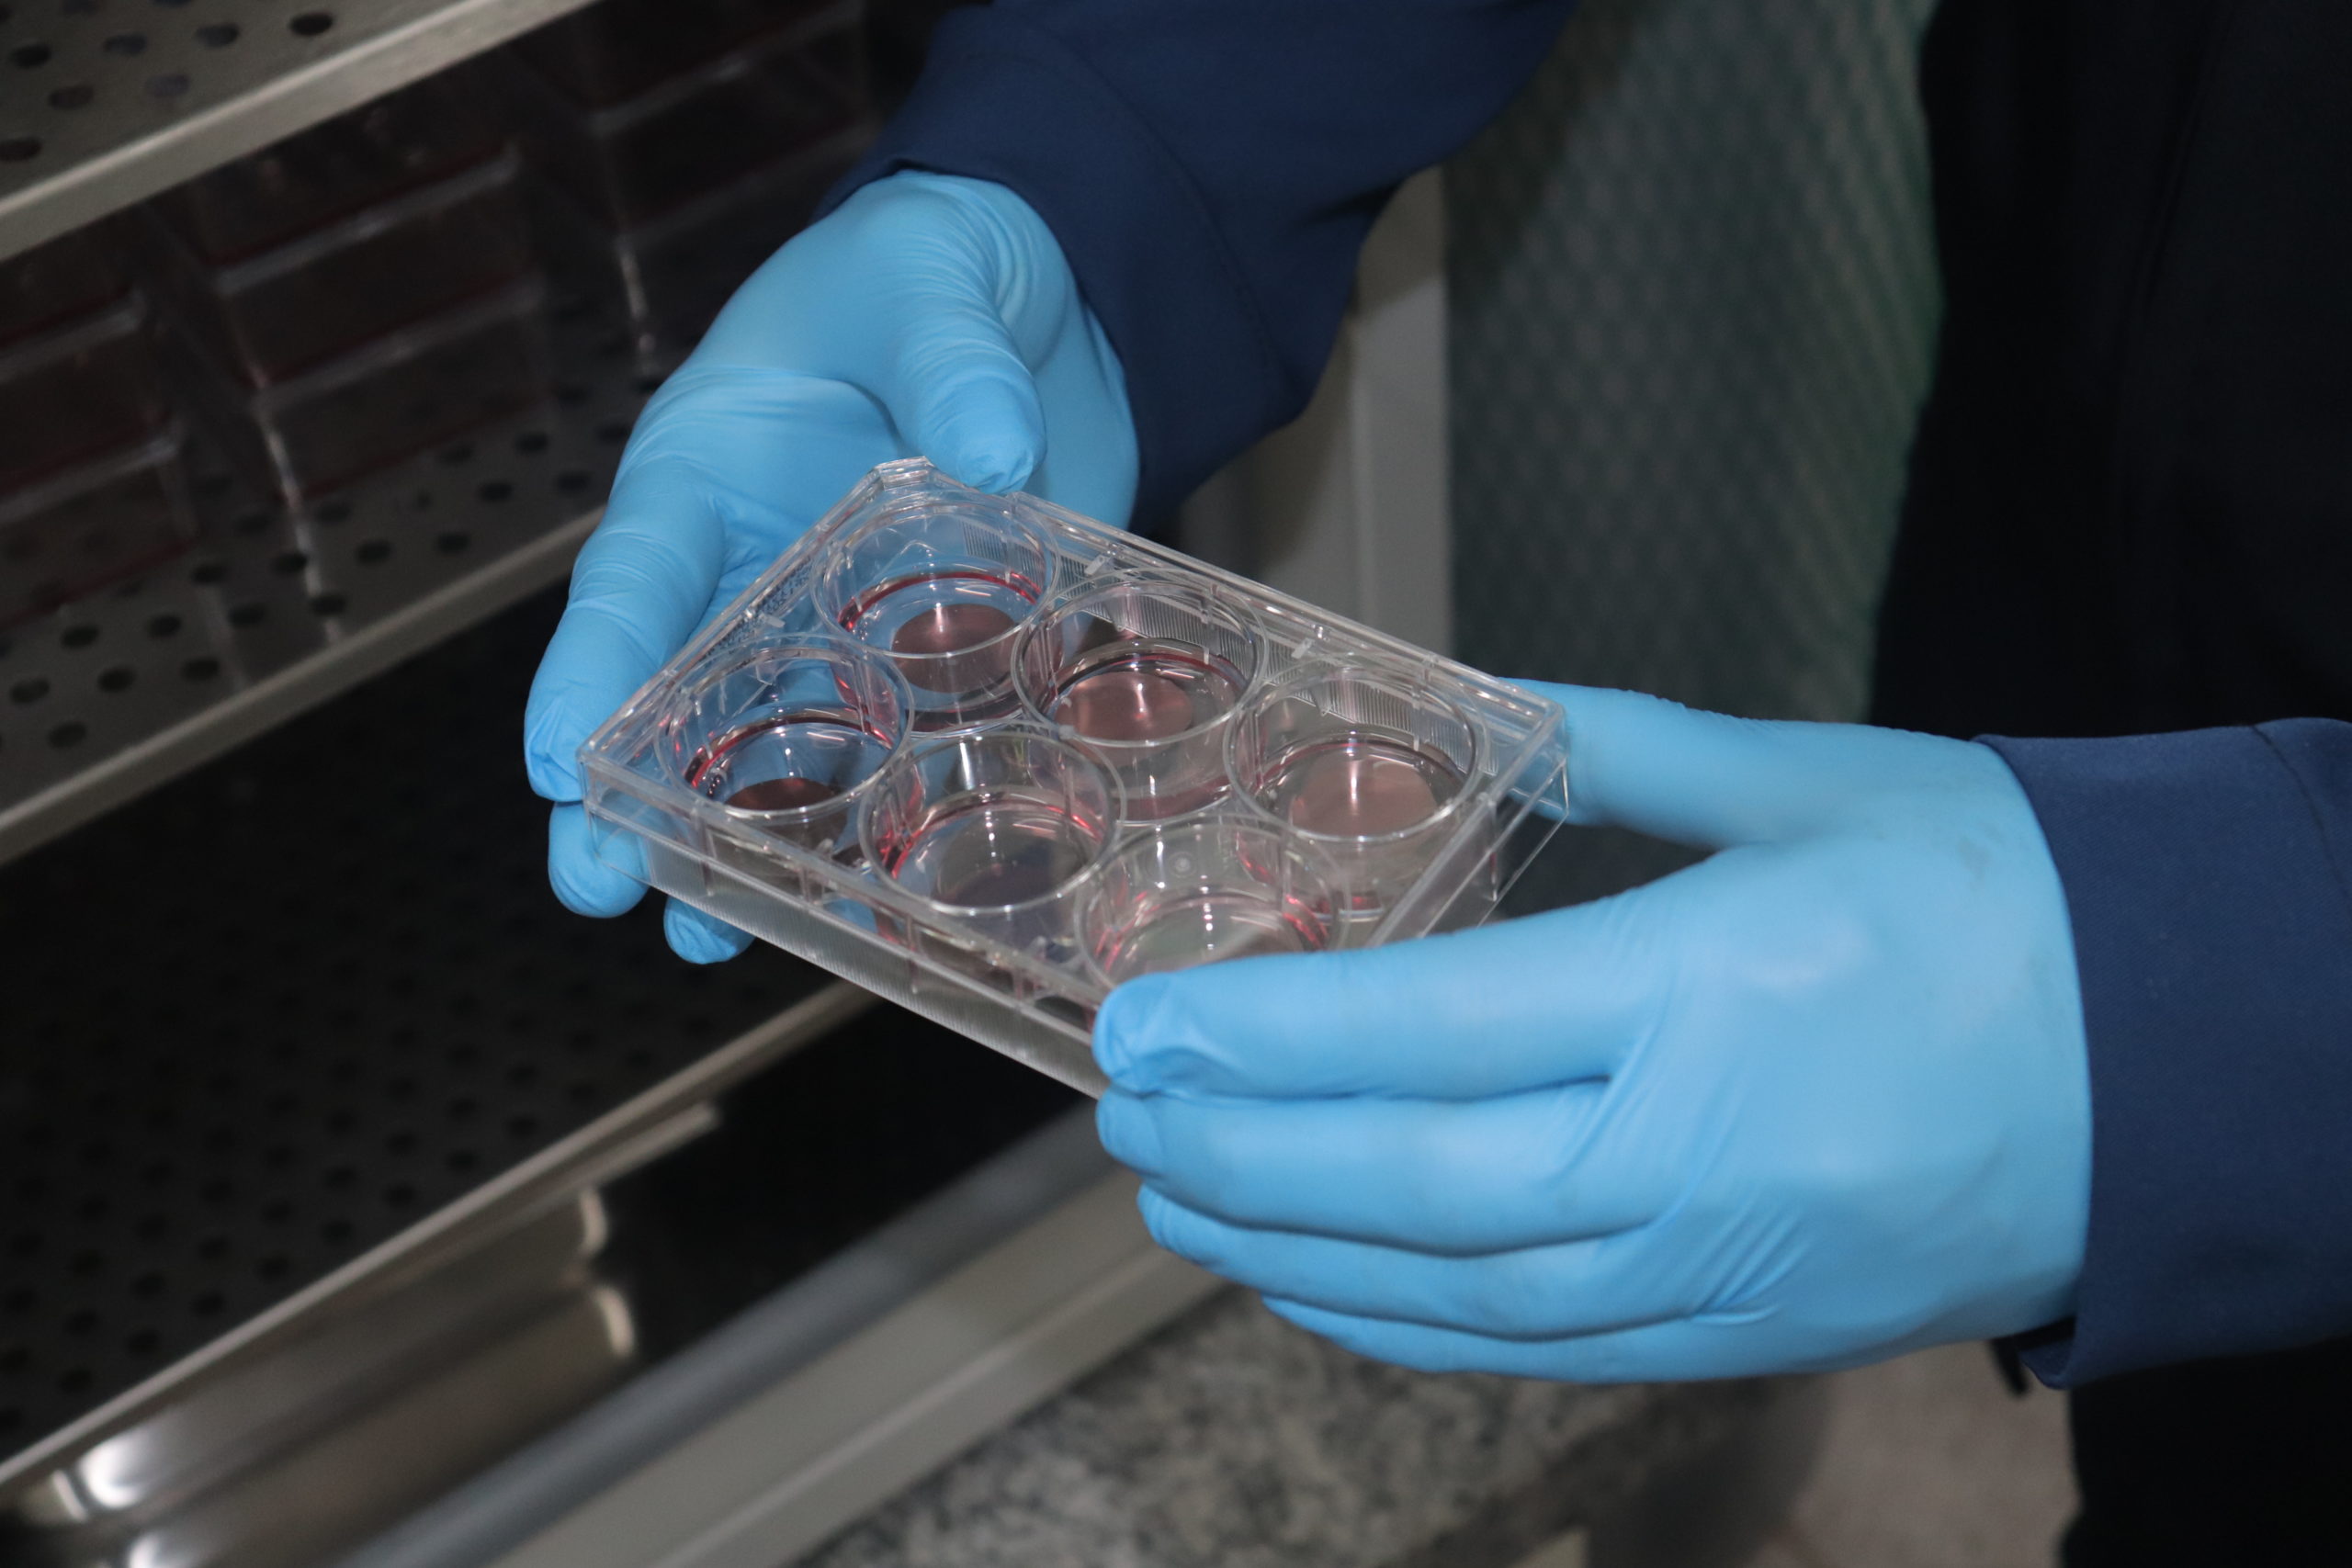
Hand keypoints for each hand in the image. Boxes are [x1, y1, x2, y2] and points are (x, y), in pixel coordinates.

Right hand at [524, 172, 1136, 960]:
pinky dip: (890, 824)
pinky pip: (909, 751)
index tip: (553, 761)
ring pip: (778, 750)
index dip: (585, 670)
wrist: (1054, 301)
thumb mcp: (930, 279)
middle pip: (674, 693)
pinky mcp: (946, 661)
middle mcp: (759, 569)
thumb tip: (989, 457)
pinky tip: (874, 900)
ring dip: (742, 842)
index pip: (633, 577)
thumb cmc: (935, 274)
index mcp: (710, 472)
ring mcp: (850, 630)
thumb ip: (949, 360)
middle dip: (625, 793)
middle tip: (595, 886)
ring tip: (710, 934)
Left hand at [1092, 685, 2091, 1380]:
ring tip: (1177, 1203)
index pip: (1421, 1034)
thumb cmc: (2003, 900)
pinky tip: (1320, 1293)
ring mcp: (1714, 1270)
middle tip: (1121, 1115)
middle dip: (1235, 1152)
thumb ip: (1621, 754)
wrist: (2189, 1067)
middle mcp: (1687, 1155)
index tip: (1140, 1024)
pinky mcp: (1743, 1335)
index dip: (1258, 1038)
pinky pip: (1534, 1354)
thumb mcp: (1815, 784)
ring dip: (1291, 1252)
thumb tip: (1480, 716)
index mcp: (1699, 991)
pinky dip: (1406, 1330)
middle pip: (1406, 1183)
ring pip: (1452, 1291)